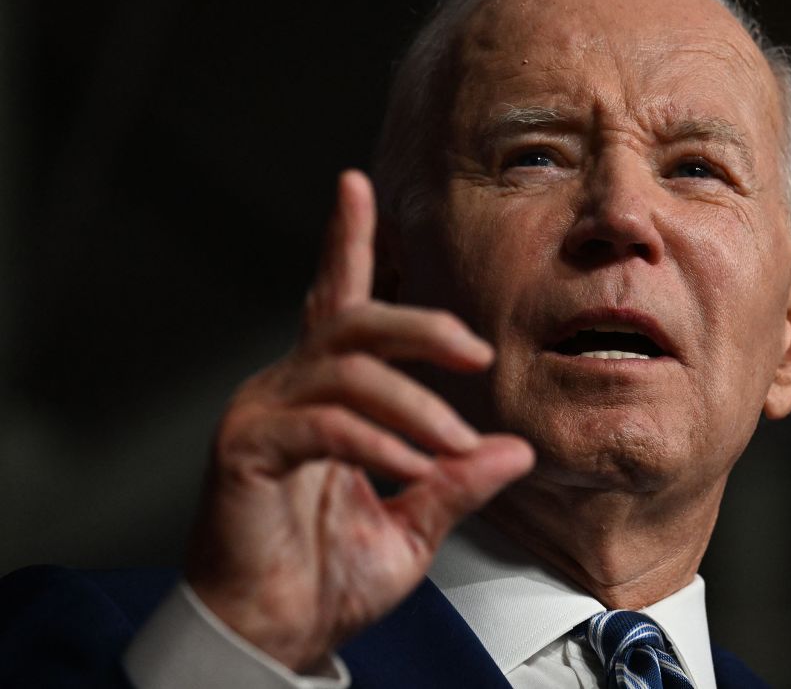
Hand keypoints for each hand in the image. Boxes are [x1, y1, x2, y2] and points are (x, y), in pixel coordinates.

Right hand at [185, 170, 534, 672]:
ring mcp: (261, 414)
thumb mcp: (415, 524)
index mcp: (325, 395)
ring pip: (346, 368)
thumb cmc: (327, 578)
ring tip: (451, 441)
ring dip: (412, 403)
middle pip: (354, 320)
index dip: (347, 241)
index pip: (340, 303)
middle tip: (475, 352)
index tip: (356, 184)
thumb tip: (516, 449)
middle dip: (421, 326)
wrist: (274, 636)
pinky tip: (409, 466)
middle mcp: (287, 388)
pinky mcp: (245, 450)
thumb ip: (458, 481)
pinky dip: (377, 442)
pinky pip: (324, 424)